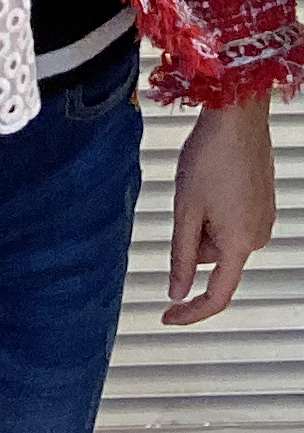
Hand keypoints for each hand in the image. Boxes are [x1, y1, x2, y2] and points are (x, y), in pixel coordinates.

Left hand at [163, 95, 275, 326]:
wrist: (236, 116)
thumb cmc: (211, 156)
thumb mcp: (185, 209)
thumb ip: (181, 256)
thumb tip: (177, 292)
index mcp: (239, 244)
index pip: (216, 295)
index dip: (191, 312)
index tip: (168, 317)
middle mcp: (258, 236)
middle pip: (213, 258)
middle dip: (193, 239)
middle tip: (184, 201)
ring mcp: (264, 218)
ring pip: (221, 238)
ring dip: (203, 222)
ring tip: (198, 185)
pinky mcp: (263, 202)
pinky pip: (232, 221)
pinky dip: (215, 210)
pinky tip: (211, 180)